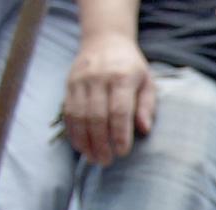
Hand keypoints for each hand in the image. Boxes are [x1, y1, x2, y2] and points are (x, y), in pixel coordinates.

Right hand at [62, 32, 155, 165]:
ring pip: (79, 116)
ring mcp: (80, 81)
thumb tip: (144, 129)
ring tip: (93, 159)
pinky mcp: (69, 85)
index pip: (119, 110)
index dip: (119, 134)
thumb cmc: (131, 68)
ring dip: (85, 141)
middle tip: (106, 162)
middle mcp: (98, 78)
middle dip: (100, 142)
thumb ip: (147, 106)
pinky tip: (80, 146)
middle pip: (96, 116)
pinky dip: (73, 132)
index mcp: (122, 77)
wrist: (105, 41)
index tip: (122, 152)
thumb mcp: (147, 83)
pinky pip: (68, 112)